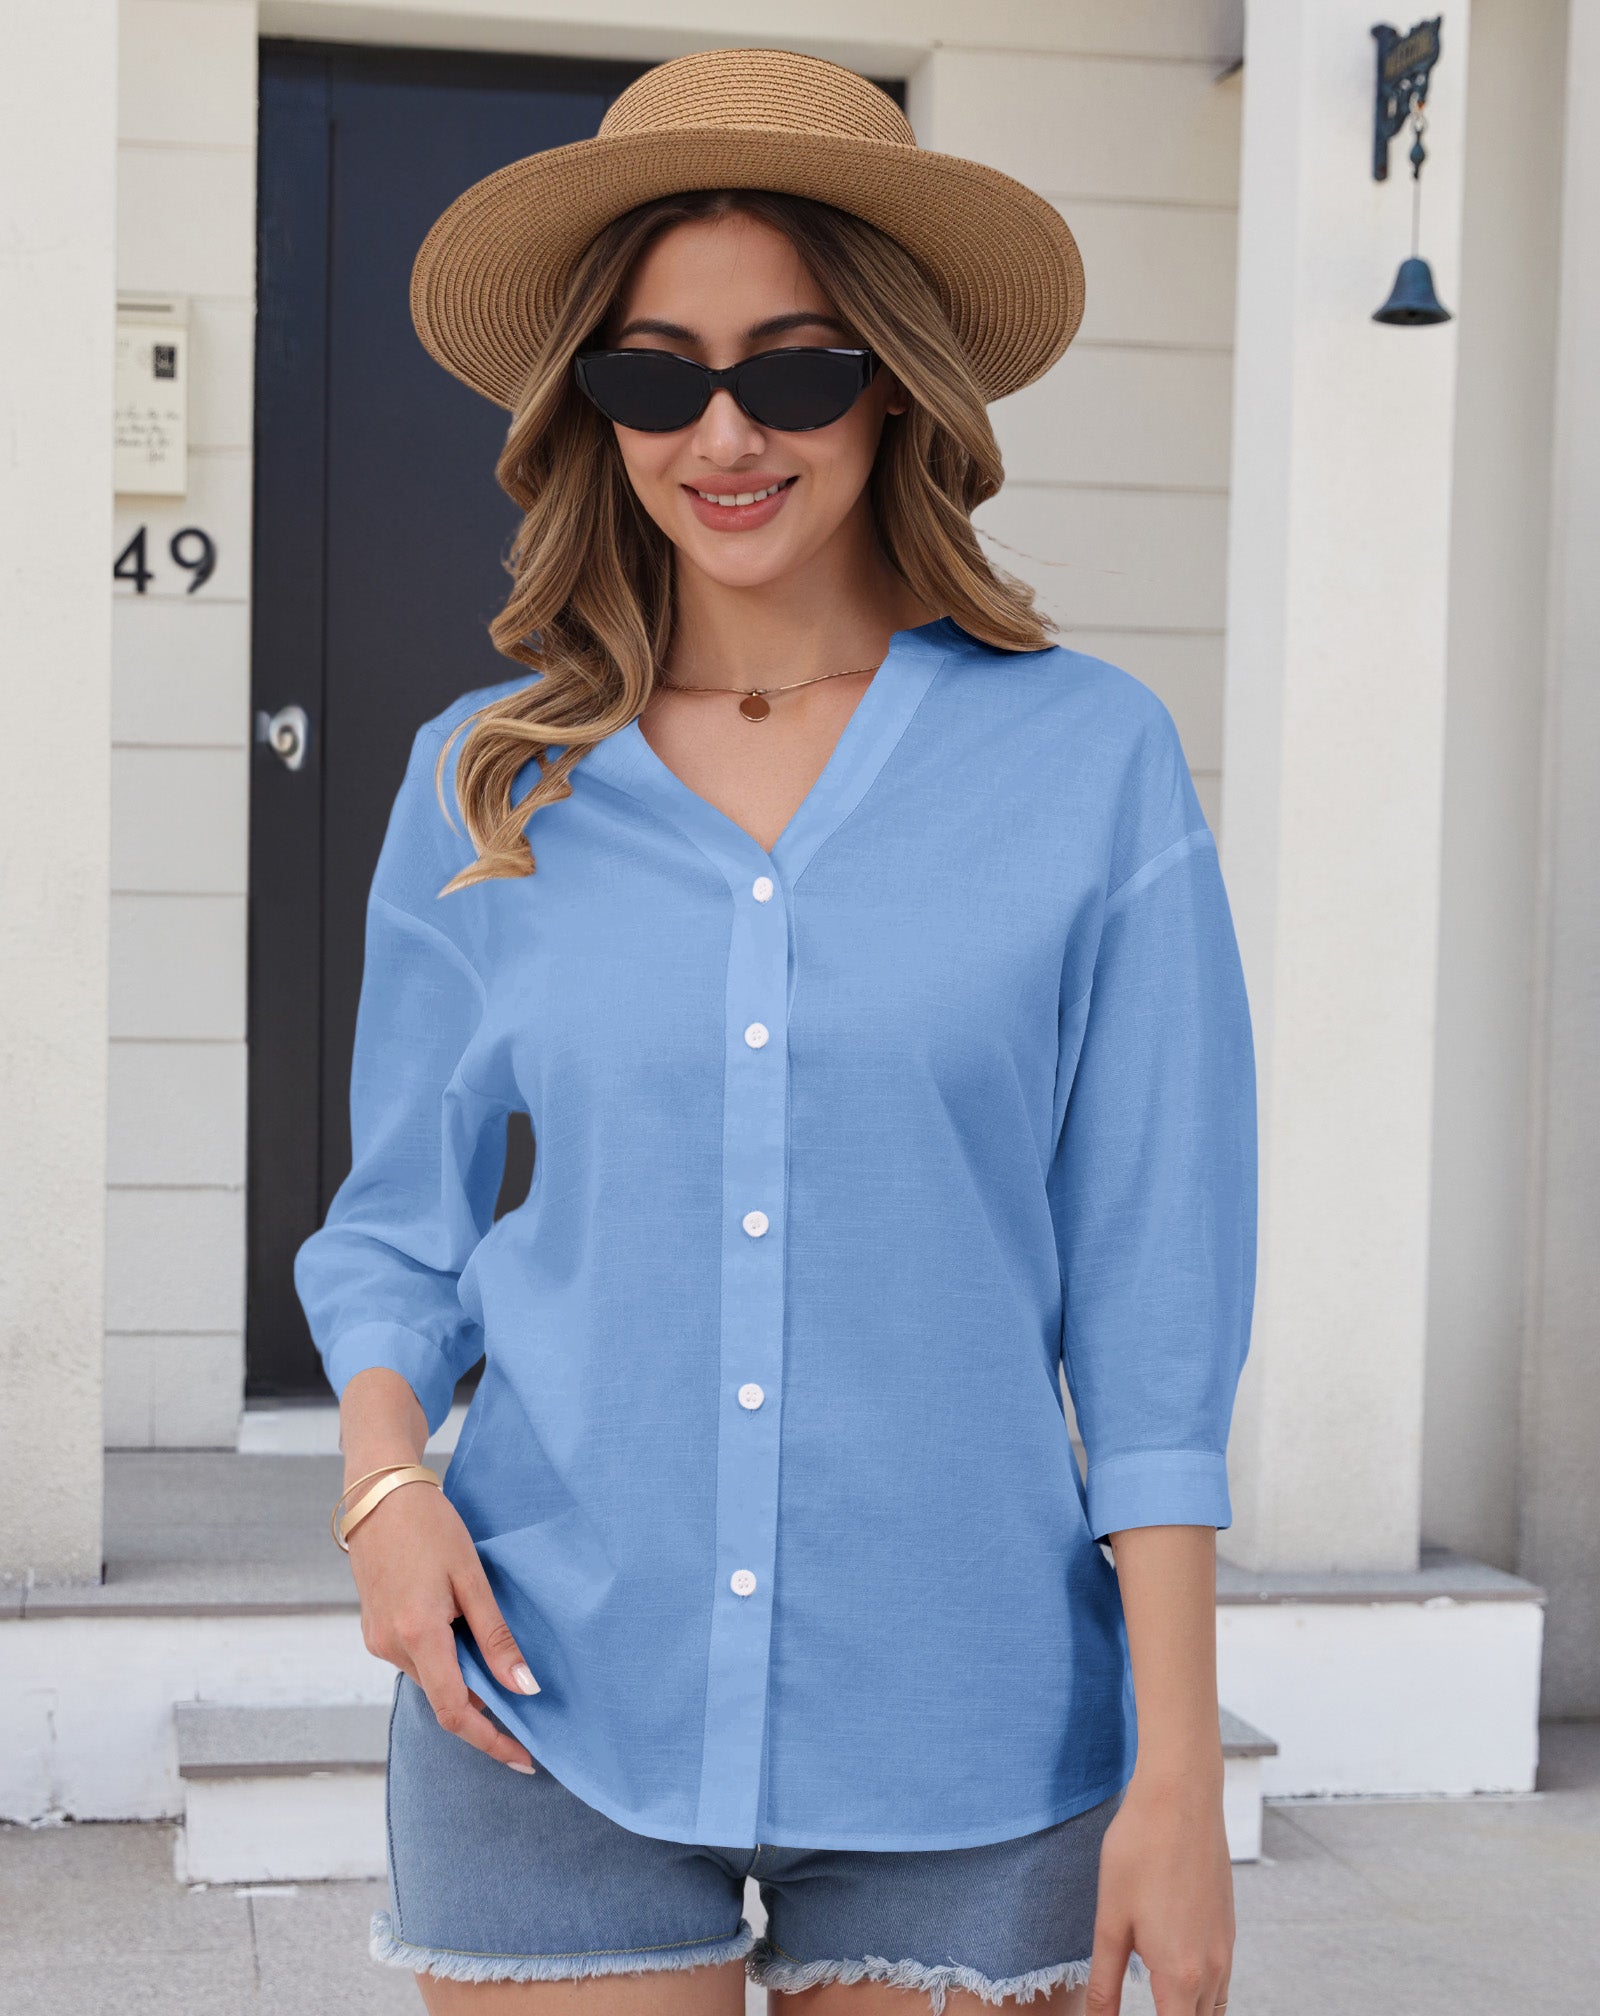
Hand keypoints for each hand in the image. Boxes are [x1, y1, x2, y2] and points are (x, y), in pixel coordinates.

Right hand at [347, 1471, 541, 1773]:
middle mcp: (391, 1647)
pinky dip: (443, 1657)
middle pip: (445, 1695)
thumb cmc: (430, 1526)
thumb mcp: (472, 1578)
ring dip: (463, 1674)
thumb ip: (495, 1637)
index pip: (454, 1710)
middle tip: (524, 1695)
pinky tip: (460, 1627)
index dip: (490, 1740)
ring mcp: (378, 1640)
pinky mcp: (374, 1630)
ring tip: (490, 1642)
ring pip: (431, 1677)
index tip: (523, 1758)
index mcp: (418, 1635)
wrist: (380, 1494)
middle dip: (483, 1702)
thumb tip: (524, 1688)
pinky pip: (416, 1659)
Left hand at [1085, 1767, 1234, 2015]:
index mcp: (1181, 1976)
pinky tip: (1175, 1974)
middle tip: (1143, 2007)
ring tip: (1158, 2003)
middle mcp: (1212, 1970)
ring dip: (1189, 2013)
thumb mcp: (1111, 1920)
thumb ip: (1105, 1983)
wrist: (1181, 1796)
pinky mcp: (1228, 1926)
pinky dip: (1201, 1994)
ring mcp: (1225, 1948)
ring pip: (1215, 2008)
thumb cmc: (1139, 1851)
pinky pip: (1221, 1980)